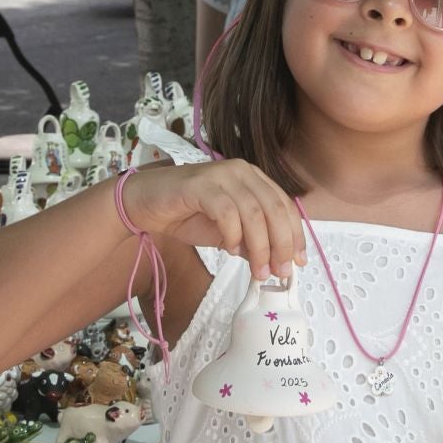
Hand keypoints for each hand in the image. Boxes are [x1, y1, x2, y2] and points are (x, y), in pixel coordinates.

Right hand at [119, 159, 304, 280]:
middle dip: (282, 244)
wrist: (144, 204)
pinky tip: (228, 250)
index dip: (295, 234)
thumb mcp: (227, 234)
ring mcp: (221, 175)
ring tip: (258, 271)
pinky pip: (227, 212)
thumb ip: (251, 243)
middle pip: (274, 208)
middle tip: (280, 271)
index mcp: (252, 178)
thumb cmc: (185, 214)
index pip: (284, 205)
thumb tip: (277, 263)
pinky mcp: (201, 184)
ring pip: (254, 213)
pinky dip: (233, 235)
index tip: (298, 262)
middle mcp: (241, 171)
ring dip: (260, 247)